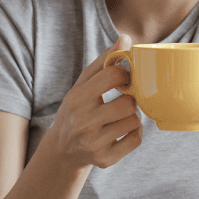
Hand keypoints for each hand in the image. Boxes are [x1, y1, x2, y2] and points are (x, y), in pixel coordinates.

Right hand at [45, 35, 142, 169]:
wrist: (63, 150)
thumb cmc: (77, 109)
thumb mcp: (82, 84)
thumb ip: (103, 61)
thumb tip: (125, 39)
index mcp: (77, 99)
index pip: (112, 76)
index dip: (125, 74)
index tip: (124, 78)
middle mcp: (83, 122)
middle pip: (128, 103)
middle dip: (130, 99)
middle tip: (123, 100)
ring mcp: (93, 144)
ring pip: (134, 121)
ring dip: (133, 116)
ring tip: (121, 116)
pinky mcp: (105, 159)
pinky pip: (136, 140)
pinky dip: (135, 133)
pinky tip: (123, 130)